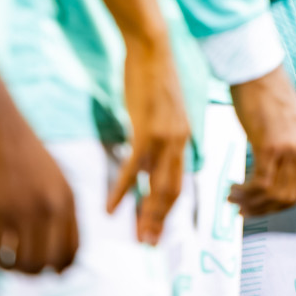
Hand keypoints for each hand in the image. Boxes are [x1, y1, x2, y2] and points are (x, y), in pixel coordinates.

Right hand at [0, 106, 78, 273]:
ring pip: (26, 263)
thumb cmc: (20, 149)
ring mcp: (25, 209)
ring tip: (3, 262)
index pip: (74, 249)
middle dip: (36, 272)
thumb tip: (53, 241)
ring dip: (13, 270)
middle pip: (52, 262)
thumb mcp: (51, 177)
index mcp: (69, 198)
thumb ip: (56, 205)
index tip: (46, 270)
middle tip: (19, 269)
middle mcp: (52, 207)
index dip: (60, 267)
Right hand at [112, 37, 189, 244]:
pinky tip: (111, 208)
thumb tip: (146, 158)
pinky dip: (123, 190)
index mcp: (184, 140)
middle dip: (160, 221)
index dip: (169, 210)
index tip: (157, 230)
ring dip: (147, 214)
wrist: (153, 50)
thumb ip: (158, 138)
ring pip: (158, 184)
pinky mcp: (146, 130)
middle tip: (148, 244)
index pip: (178, 183)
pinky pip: (134, 168)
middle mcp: (180, 142)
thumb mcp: (162, 114)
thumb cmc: (153, 79)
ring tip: (137, 236)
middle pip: (172, 191)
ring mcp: (165, 138)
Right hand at [227, 67, 295, 215]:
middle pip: (290, 195)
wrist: (256, 71)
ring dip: (252, 203)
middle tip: (245, 211)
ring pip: (274, 193)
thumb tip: (274, 170)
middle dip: (266, 209)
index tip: (266, 206)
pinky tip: (233, 189)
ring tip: (233, 200)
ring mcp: (289, 148)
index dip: (285, 202)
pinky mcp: (271, 146)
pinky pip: (261, 183)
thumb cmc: (264, 93)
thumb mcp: (286, 123)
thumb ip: (287, 145)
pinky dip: (246, 193)